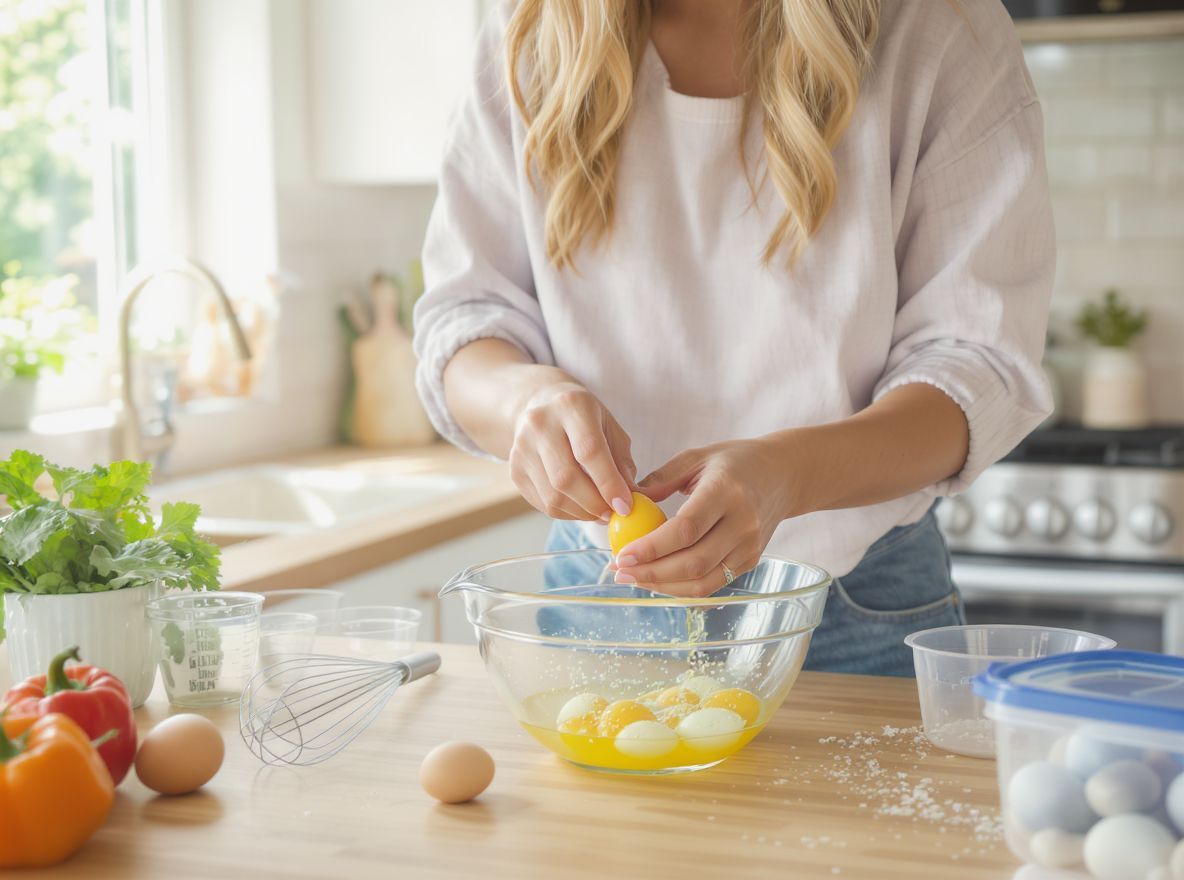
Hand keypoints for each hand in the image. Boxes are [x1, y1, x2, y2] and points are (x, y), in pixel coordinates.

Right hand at [509, 380, 636, 521]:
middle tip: (613, 514)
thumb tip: (632, 497)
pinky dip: (567, 513)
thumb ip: (623, 462)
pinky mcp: (515, 470)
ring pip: (553, 496)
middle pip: (566, 477)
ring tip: (599, 511)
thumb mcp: (610, 427)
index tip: (625, 506)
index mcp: (571, 405)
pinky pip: (543, 504)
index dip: (608, 483)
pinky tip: (580, 506)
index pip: (589, 450)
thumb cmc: (585, 419)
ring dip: (582, 513)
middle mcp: (540, 423)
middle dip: (594, 504)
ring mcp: (522, 447)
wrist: (541, 406)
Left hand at [612, 436, 800, 596]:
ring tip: (634, 578)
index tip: (622, 555)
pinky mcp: (750, 561)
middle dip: (651, 572)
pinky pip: (712, 584)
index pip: (686, 528)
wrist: (784, 476)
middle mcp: (742, 523)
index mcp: (726, 491)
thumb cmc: (735, 462)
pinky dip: (682, 589)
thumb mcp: (696, 457)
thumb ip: (661, 479)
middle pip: (693, 561)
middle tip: (620, 571)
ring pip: (702, 581)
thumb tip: (627, 503)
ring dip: (663, 587)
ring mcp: (749, 546)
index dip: (652, 547)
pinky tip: (659, 581)